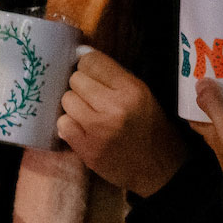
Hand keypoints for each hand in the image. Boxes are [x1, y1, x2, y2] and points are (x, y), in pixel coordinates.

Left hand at [58, 48, 187, 195]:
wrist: (159, 170)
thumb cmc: (151, 128)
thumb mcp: (143, 94)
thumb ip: (114, 75)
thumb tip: (80, 53)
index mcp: (132, 90)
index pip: (91, 61)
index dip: (89, 67)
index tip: (93, 76)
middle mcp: (114, 107)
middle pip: (76, 79)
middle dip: (82, 87)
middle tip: (94, 99)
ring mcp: (98, 130)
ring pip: (66, 100)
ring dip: (75, 106)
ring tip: (89, 115)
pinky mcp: (87, 150)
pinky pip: (62, 124)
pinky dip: (69, 125)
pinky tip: (83, 130)